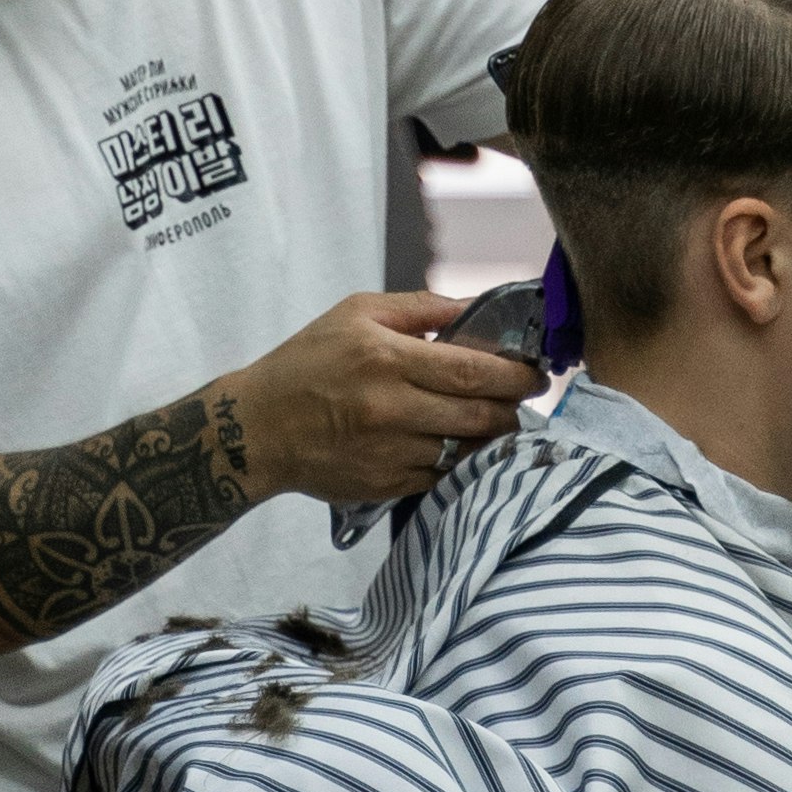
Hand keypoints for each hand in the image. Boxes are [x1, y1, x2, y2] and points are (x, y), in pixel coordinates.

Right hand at [225, 288, 544, 514]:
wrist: (258, 429)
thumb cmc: (306, 363)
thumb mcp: (356, 314)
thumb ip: (420, 308)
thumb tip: (476, 306)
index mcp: (385, 358)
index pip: (472, 371)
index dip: (514, 375)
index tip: (533, 373)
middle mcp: (390, 408)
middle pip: (479, 415)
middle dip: (512, 408)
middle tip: (522, 398)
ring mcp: (389, 453)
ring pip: (466, 450)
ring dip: (490, 437)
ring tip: (493, 420)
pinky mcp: (387, 485)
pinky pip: (442, 475)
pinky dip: (458, 460)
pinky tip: (457, 444)